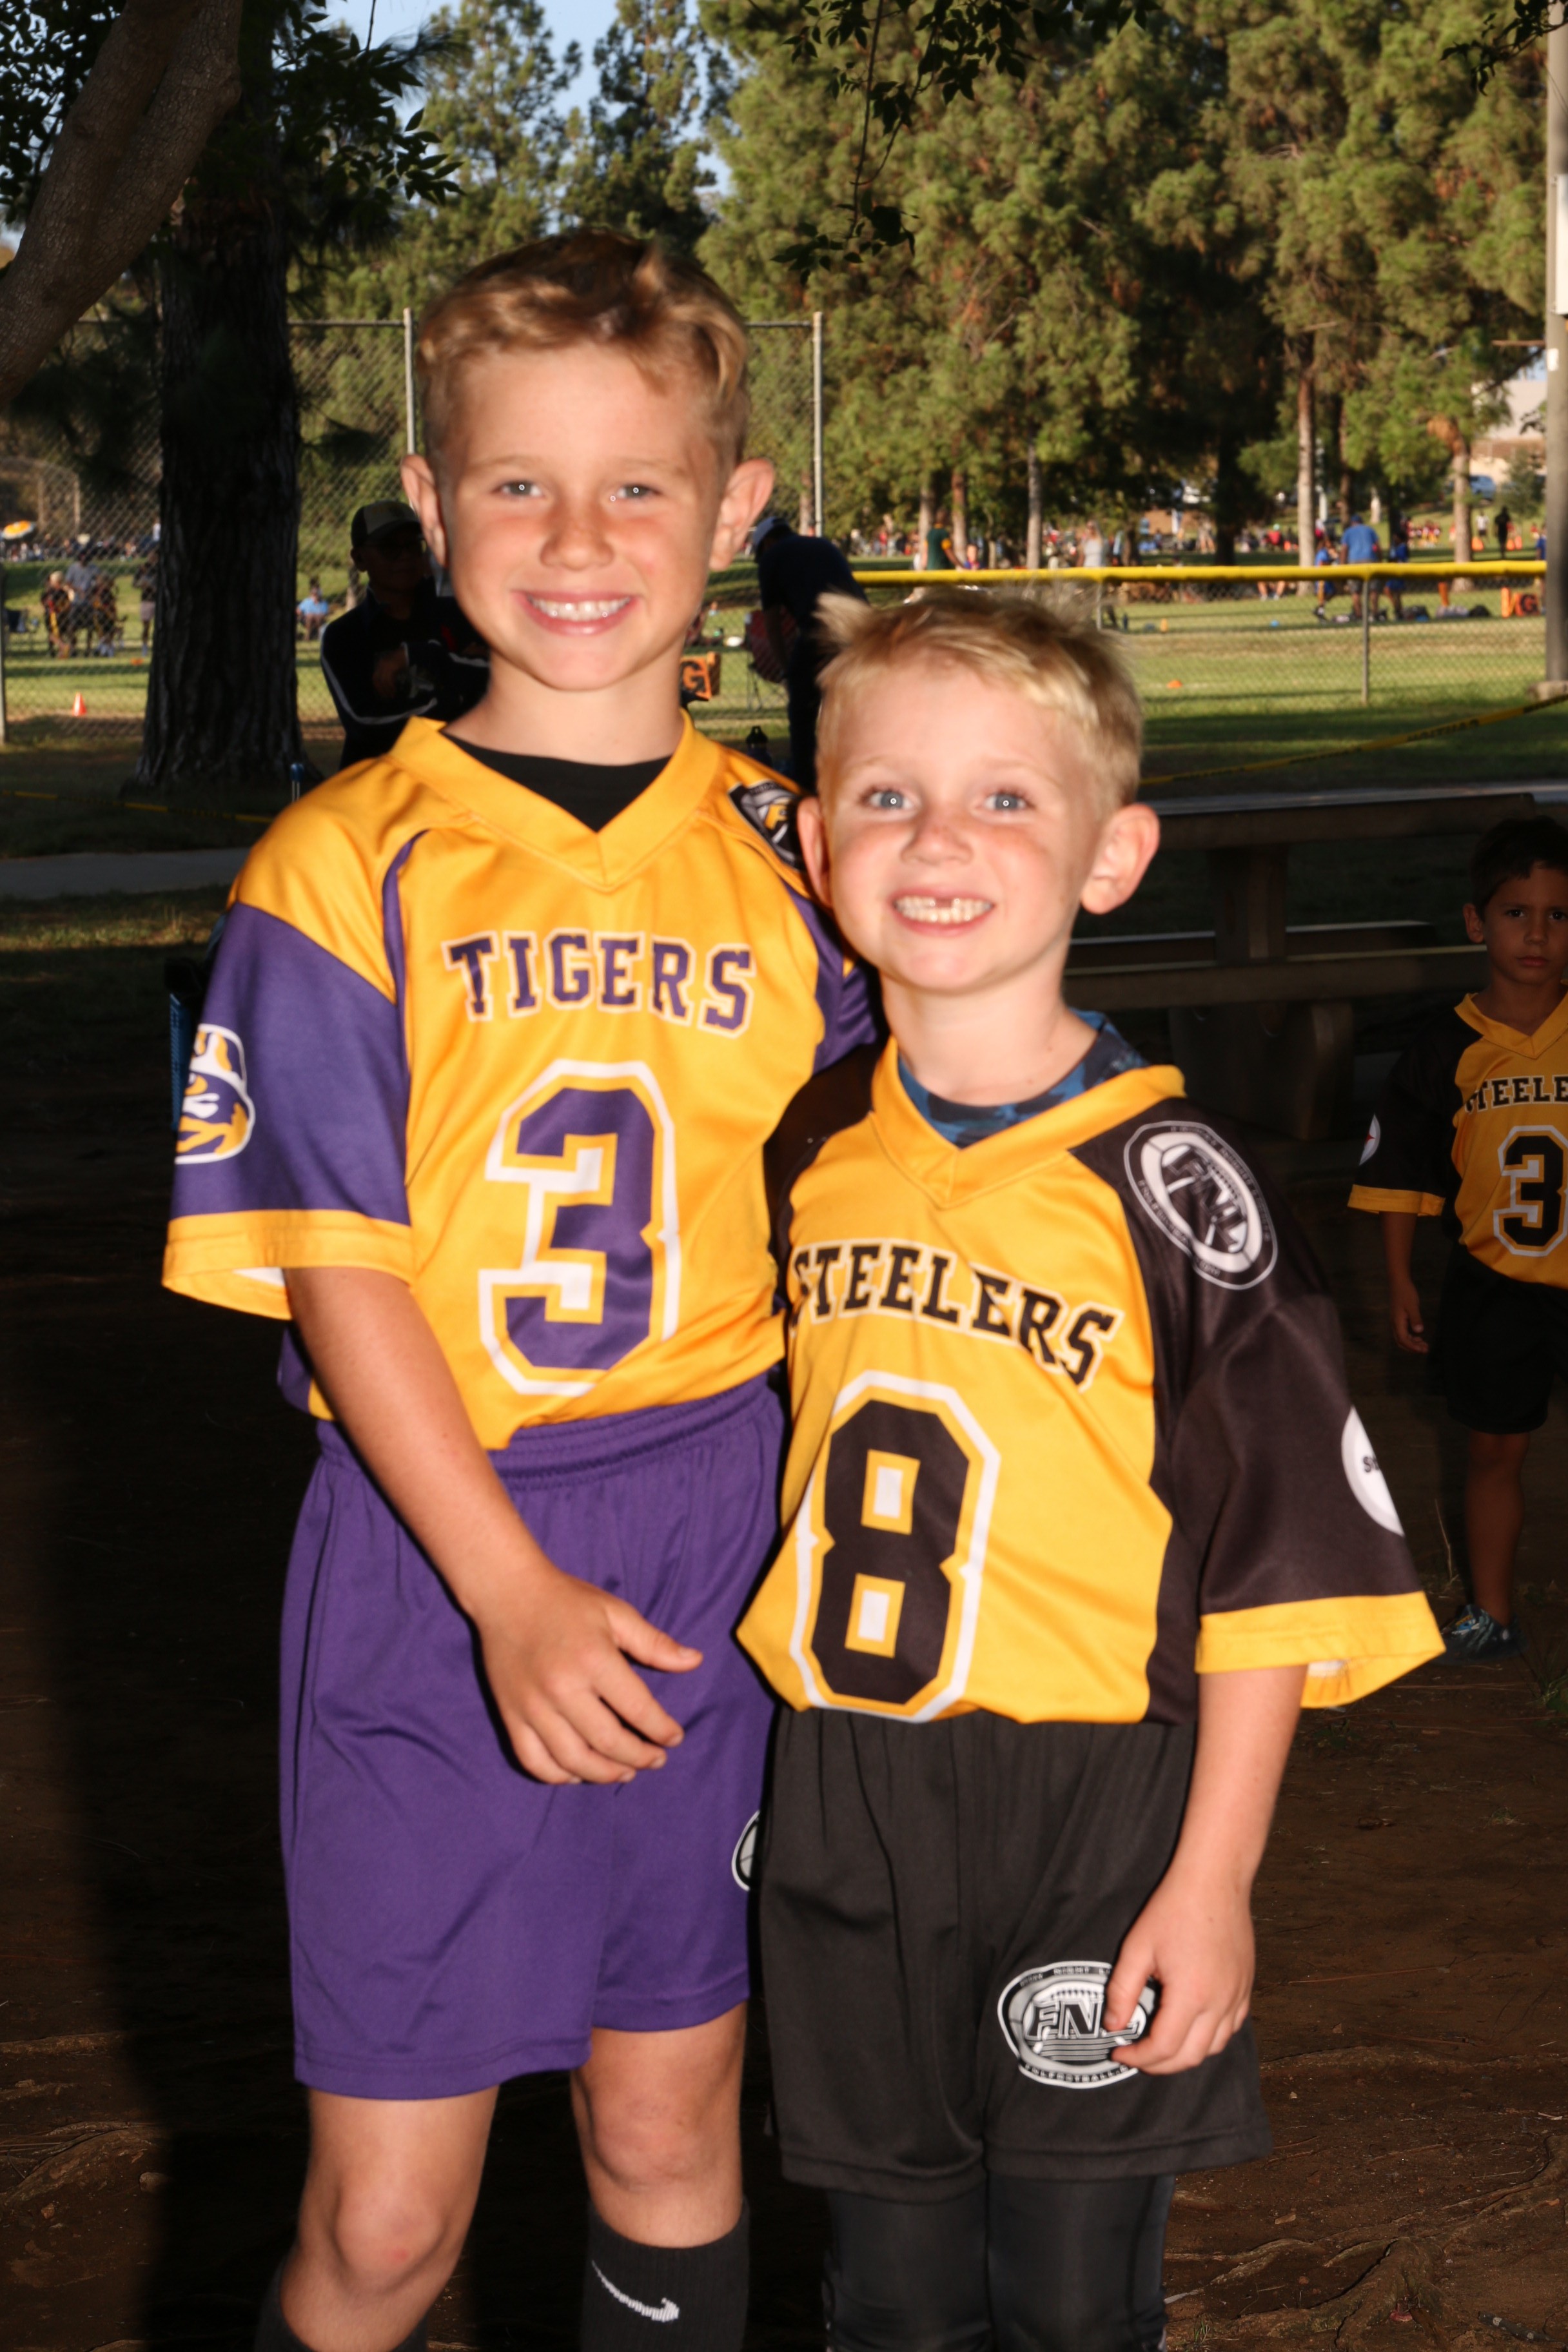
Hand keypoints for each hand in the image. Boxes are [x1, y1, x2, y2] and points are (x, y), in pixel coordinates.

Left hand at [372, 646, 408, 700]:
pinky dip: (391, 686)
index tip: (381, 693)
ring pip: (383, 681)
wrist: (407, 653)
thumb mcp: (392, 667)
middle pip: (377, 680)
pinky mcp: (391, 667)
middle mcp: (381, 665)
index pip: (375, 678)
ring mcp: (386, 666)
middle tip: (386, 696)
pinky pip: (389, 679)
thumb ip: (388, 673)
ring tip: (392, 694)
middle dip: (381, 689)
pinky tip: (394, 689)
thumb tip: (387, 686)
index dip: (377, 686)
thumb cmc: (400, 660)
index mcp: (380, 664)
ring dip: (387, 689)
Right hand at [473, 1559, 700, 1787]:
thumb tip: (695, 1661)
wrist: (506, 1593)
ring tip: (626, 1772)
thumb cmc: (566, 1601)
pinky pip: (534, 1761)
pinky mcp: (510, 1715)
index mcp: (594, 1660)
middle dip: (640, 1758)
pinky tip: (580, 1772)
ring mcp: (532, 1706)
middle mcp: (562, 1688)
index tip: (675, 1738)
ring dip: (605, 1774)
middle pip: (609, 1742)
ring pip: (573, 1761)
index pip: (638, 1710)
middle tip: (656, 1760)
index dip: (661, 1730)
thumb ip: (655, 1643)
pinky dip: (560, 1776)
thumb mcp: (615, 1613)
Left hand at [1103, 1860, 1254, 2075]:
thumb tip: (1113, 2026)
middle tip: (1136, 2055)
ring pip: (1215, 2047)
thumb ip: (1122, 1991)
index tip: (1119, 2051)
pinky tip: (1191, 2027)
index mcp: (1192, 1996)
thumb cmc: (1173, 1908)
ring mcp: (1238, 1996)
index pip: (1163, 2048)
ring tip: (1160, 2045)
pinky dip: (1210, 2038)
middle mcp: (1220, 2003)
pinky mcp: (1246, 1987)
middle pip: (1190, 2057)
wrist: (1214, 1881)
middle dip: (1159, 2064)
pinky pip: (1231, 2028)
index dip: (1138, 2058)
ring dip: (1186, 2055)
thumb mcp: (1137, 1947)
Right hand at [1389, 1278, 1427, 1353]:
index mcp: (1397, 1322)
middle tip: (1425, 1350)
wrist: (1398, 1283)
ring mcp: (1396, 1322)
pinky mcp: (1399, 1319)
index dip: (1412, 1347)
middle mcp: (1395, 1324)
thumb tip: (1419, 1331)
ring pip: (1402, 1338)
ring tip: (1424, 1345)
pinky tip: (1418, 1337)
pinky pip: (1403, 1333)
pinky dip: (1411, 1337)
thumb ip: (1415, 1319)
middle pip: (1401, 1342)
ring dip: (1412, 1343)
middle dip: (1412, 1348)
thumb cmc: (1406, 1293)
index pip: (1403, 1339)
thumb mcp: (1413, 1306)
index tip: (1423, 1350)